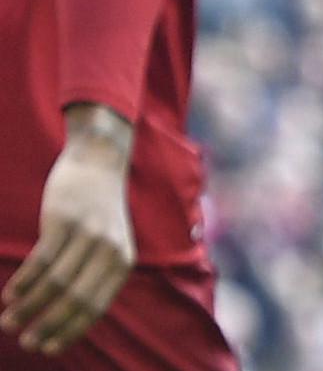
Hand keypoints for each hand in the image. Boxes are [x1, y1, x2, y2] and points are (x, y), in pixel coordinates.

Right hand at [1, 112, 134, 354]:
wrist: (99, 161)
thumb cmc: (98, 211)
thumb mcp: (109, 244)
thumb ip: (95, 275)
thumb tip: (68, 317)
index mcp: (122, 263)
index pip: (95, 307)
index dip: (70, 331)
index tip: (48, 350)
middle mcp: (110, 251)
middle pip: (75, 300)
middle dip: (48, 326)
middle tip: (25, 343)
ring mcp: (88, 235)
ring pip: (55, 283)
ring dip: (29, 307)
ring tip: (8, 322)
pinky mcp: (65, 221)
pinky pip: (41, 260)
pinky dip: (23, 282)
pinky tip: (9, 296)